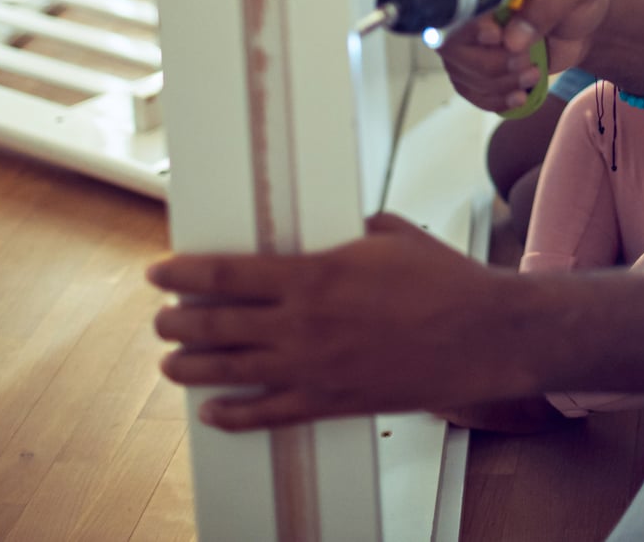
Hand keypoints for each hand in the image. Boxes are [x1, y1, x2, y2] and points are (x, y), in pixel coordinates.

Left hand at [150, 212, 535, 428]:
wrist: (484, 334)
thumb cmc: (444, 281)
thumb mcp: (390, 234)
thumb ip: (348, 232)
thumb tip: (332, 229)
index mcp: (313, 276)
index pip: (226, 275)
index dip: (183, 274)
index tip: (158, 274)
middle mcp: (303, 325)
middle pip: (215, 326)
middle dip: (178, 324)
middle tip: (163, 320)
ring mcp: (313, 368)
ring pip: (230, 372)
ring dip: (191, 367)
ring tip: (171, 363)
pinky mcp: (331, 402)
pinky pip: (268, 415)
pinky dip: (234, 415)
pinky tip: (214, 410)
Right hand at [441, 0, 610, 112]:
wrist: (586, 20)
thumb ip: (547, 2)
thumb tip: (511, 40)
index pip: (457, 1)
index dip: (468, 26)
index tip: (496, 37)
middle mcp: (471, 8)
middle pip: (453, 45)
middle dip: (492, 63)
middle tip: (527, 62)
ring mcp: (473, 38)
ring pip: (462, 72)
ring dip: (499, 84)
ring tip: (534, 74)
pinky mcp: (482, 62)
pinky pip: (471, 89)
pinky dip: (493, 99)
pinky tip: (519, 96)